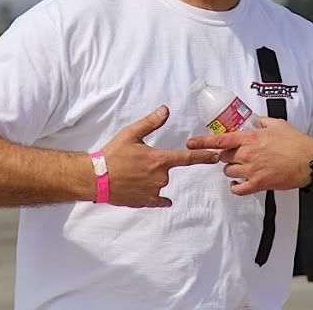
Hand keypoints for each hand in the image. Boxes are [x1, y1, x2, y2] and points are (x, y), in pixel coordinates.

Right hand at [100, 106, 218, 207]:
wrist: (96, 178)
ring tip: (131, 173)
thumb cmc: (113, 153)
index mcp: (159, 160)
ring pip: (159, 182)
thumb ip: (151, 122)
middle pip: (167, 169)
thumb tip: (166, 110)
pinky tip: (149, 192)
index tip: (216, 157)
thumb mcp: (131, 133)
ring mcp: (154, 191)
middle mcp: (160, 177)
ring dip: (151, 178)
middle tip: (136, 162)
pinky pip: (158, 199)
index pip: (187, 158)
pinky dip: (157, 196)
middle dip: (156, 165)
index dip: (203, 157)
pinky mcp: (145, 202)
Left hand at [186, 117, 312, 195]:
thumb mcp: (277, 124)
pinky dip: (235, 186)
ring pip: (228, 171)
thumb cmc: (295, 141)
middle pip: (223, 157)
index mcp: (250, 138)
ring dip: (231, 169)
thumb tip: (252, 121)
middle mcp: (247, 154)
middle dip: (225, 155)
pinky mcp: (259, 184)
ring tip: (241, 167)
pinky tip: (238, 183)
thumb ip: (261, 122)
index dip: (203, 142)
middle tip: (236, 154)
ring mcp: (252, 170)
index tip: (190, 143)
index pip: (220, 140)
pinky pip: (238, 188)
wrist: (310, 161)